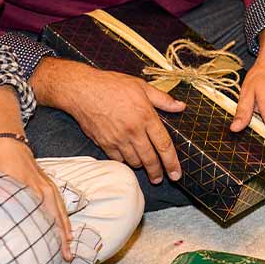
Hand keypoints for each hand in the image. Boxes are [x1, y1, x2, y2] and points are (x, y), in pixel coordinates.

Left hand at [0, 136, 71, 258]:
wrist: (11, 143)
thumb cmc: (5, 162)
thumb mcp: (2, 181)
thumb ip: (7, 198)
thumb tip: (7, 219)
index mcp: (38, 193)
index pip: (50, 221)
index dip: (55, 238)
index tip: (59, 253)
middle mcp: (47, 192)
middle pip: (59, 219)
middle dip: (64, 238)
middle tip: (68, 257)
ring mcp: (49, 188)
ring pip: (61, 212)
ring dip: (66, 229)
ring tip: (70, 243)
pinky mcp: (47, 185)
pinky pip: (59, 204)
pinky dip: (63, 216)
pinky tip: (64, 224)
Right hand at [60, 63, 187, 184]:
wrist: (83, 90)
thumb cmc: (112, 85)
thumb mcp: (141, 86)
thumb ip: (163, 99)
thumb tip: (180, 106)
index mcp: (146, 116)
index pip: (164, 145)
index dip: (172, 162)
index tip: (176, 174)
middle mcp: (133, 131)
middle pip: (150, 159)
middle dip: (157, 172)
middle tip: (159, 178)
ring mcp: (118, 139)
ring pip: (134, 162)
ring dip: (141, 166)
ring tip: (144, 166)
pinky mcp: (104, 144)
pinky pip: (118, 160)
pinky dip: (124, 161)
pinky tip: (128, 158)